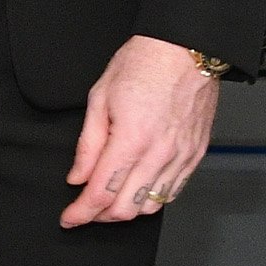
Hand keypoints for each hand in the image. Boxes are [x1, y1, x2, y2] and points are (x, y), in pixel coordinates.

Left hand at [60, 34, 217, 227]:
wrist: (186, 48)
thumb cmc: (145, 62)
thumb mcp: (100, 96)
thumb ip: (88, 144)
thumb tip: (78, 176)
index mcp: (131, 138)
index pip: (100, 193)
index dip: (80, 212)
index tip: (69, 218)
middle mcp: (159, 153)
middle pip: (126, 209)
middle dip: (99, 217)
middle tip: (85, 210)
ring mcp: (181, 157)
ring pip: (151, 206)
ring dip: (126, 210)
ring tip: (111, 199)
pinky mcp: (196, 155)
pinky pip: (173, 192)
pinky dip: (152, 198)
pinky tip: (138, 189)